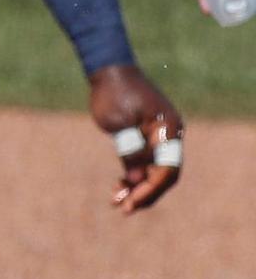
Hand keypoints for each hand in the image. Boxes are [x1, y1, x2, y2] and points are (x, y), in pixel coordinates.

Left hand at [88, 64, 183, 213]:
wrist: (109, 70)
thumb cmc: (113, 94)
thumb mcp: (119, 124)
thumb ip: (130, 152)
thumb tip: (137, 180)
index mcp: (168, 130)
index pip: (166, 170)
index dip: (149, 190)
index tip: (130, 204)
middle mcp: (170, 135)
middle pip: (164, 174)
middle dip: (144, 193)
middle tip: (122, 208)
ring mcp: (161, 136)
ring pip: (154, 170)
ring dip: (137, 187)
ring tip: (116, 201)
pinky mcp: (148, 136)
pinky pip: (147, 161)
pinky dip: (134, 174)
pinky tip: (119, 186)